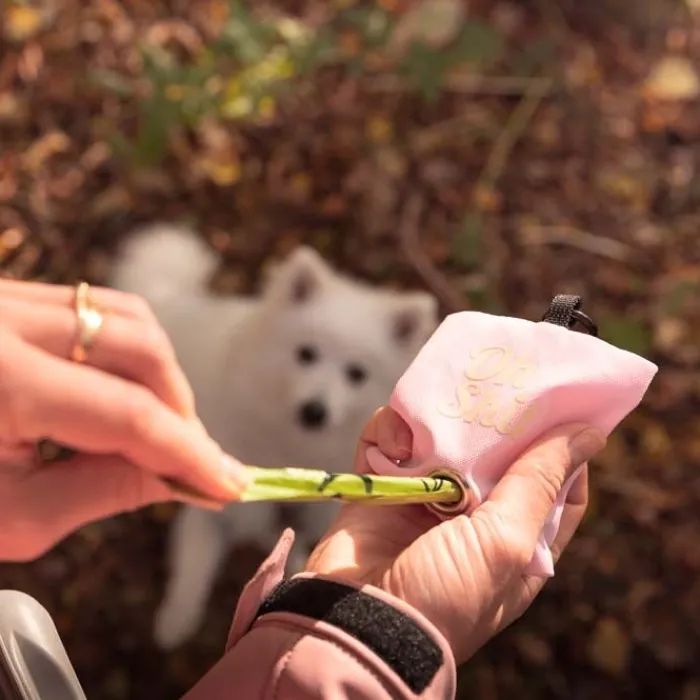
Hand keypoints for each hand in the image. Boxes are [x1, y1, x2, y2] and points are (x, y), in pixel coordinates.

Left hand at [0, 279, 246, 560]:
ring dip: (159, 377)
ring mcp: (3, 296)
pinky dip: (125, 355)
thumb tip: (179, 477)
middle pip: (140, 344)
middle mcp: (1, 318)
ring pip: (125, 317)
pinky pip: (94, 311)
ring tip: (153, 430)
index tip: (230, 482)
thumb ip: (102, 492)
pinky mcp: (6, 295)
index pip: (127, 413)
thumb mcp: (6, 517)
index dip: (189, 453)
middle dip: (179, 408)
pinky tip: (116, 397)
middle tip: (187, 461)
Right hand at [306, 406, 605, 664]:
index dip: (566, 453)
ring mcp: (425, 500)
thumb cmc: (443, 596)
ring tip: (444, 409)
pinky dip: (390, 430)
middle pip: (499, 456)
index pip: (556, 490)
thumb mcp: (507, 543)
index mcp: (516, 542)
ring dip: (442, 422)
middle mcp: (474, 519)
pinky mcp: (381, 487)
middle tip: (504, 385)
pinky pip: (388, 442)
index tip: (568, 411)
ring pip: (443, 441)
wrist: (357, 623)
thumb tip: (588, 435)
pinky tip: (397, 436)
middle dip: (501, 423)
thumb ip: (540, 483)